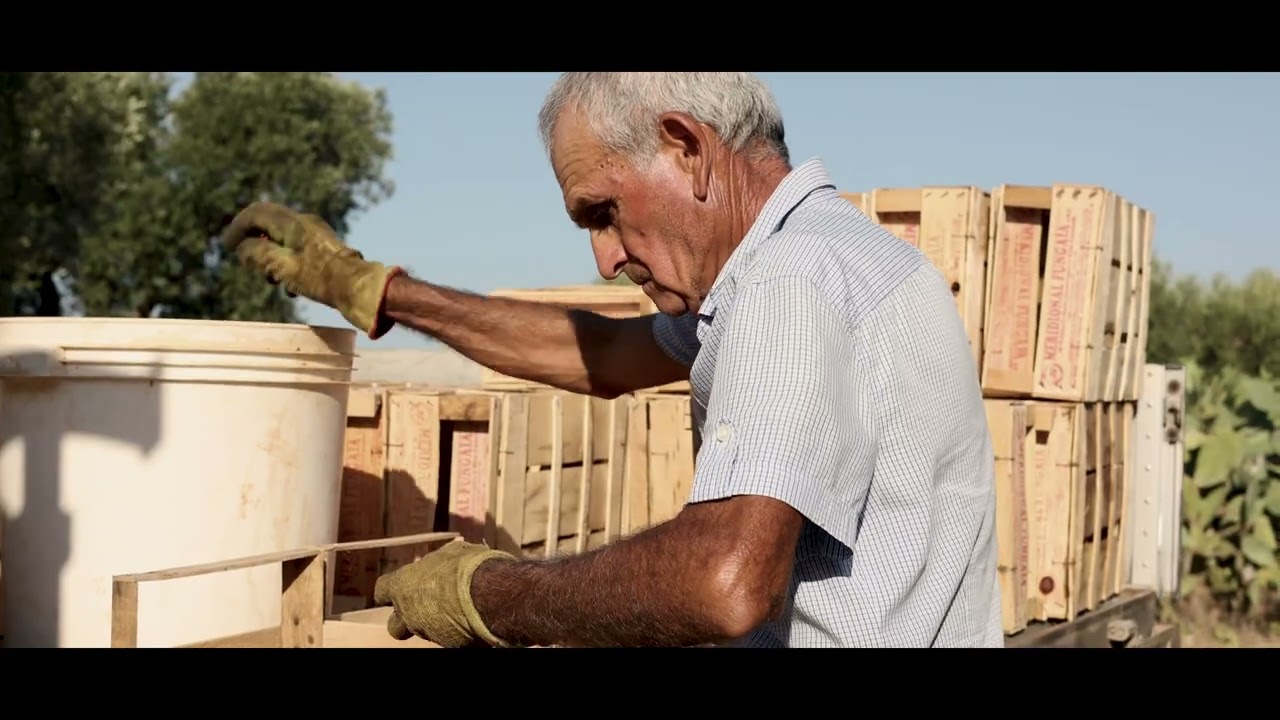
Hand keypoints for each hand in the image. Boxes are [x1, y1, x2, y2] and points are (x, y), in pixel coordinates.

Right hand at [220, 201, 404, 338]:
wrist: (361, 290)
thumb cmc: (324, 279)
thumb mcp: (284, 268)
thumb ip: (259, 254)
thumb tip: (242, 248)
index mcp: (294, 223)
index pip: (256, 213)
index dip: (237, 228)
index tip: (227, 246)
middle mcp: (305, 224)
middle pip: (269, 225)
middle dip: (254, 244)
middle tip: (249, 265)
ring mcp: (316, 236)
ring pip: (282, 240)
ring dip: (270, 259)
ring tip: (271, 280)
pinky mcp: (324, 251)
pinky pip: (296, 252)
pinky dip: (286, 266)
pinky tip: (291, 288)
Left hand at [373, 540, 515, 647]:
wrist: (487, 595)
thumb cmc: (466, 567)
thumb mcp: (455, 552)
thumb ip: (446, 557)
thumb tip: (453, 551)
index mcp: (402, 586)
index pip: (382, 590)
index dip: (390, 589)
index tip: (400, 586)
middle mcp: (408, 613)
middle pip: (395, 626)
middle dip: (406, 620)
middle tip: (425, 608)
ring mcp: (427, 632)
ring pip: (424, 633)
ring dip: (435, 625)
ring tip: (458, 611)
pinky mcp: (448, 645)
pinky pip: (449, 640)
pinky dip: (458, 632)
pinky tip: (472, 621)